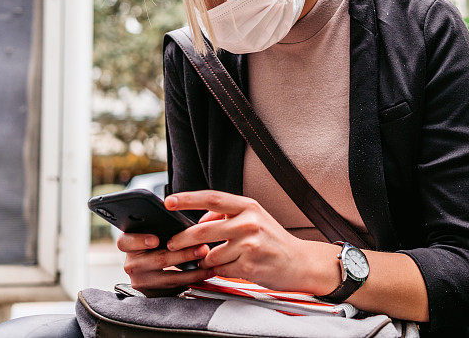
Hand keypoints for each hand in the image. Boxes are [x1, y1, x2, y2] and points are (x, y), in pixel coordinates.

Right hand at [116, 231, 214, 296]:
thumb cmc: (159, 239)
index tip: (155, 240)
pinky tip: (205, 272)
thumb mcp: (155, 231)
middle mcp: (132, 263)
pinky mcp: (152, 293)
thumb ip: (163, 227)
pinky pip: (174, 287)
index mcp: (128, 244)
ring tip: (208, 261)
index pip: (125, 241)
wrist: (154, 266)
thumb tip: (186, 223)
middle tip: (202, 248)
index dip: (139, 240)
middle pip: (155, 260)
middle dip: (182, 255)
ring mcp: (141, 280)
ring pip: (167, 277)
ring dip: (192, 270)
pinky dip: (192, 278)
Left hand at [163, 190, 311, 291]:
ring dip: (207, 261)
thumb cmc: (272, 240)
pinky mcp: (250, 265)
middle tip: (171, 243)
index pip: (212, 198)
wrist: (300, 262)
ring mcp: (250, 243)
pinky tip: (235, 268)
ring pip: (211, 255)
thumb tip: (200, 219)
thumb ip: (227, 215)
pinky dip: (222, 271)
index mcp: (248, 206)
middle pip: (204, 229)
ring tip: (221, 260)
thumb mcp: (253, 218)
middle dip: (182, 239)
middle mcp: (249, 221)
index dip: (188, 199)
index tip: (168, 201)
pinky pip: (222, 270)